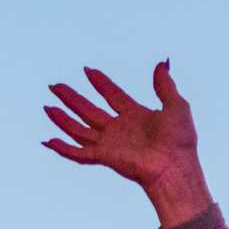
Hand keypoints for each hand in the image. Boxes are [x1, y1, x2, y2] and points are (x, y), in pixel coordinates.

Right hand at [42, 61, 212, 225]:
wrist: (175, 166)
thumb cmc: (180, 141)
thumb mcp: (177, 105)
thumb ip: (165, 85)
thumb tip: (163, 63)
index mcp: (136, 116)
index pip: (113, 96)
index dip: (101, 83)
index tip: (88, 70)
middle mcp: (120, 129)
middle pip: (89, 110)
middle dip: (71, 98)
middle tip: (55, 86)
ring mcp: (111, 144)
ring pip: (79, 129)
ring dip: (62, 119)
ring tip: (47, 106)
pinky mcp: (105, 156)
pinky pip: (79, 153)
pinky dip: (63, 148)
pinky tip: (48, 141)